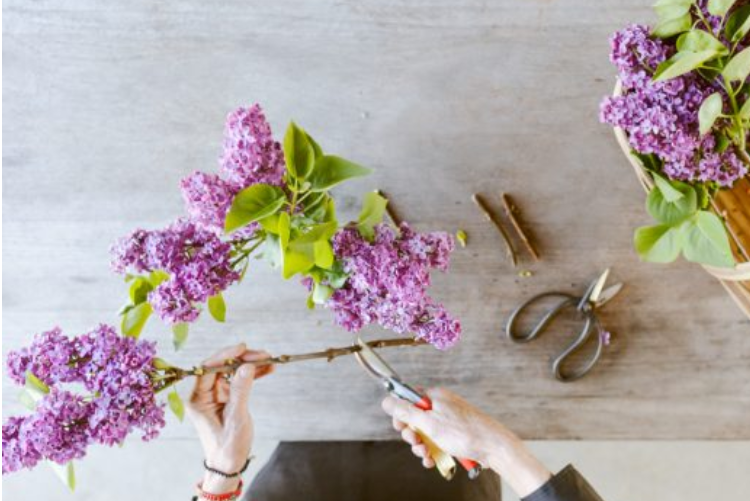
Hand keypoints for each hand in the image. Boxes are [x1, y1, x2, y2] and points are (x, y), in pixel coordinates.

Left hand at [187, 344, 272, 491]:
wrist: (228, 464)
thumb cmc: (227, 446)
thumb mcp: (236, 418)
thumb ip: (241, 391)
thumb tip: (246, 366)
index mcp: (197, 399)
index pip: (207, 369)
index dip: (225, 355)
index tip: (243, 348)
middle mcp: (203, 393)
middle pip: (221, 366)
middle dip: (242, 359)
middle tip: (263, 355)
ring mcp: (214, 394)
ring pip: (231, 371)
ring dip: (250, 365)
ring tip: (269, 360)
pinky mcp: (226, 397)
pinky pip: (238, 380)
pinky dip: (253, 375)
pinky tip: (268, 370)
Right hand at [382, 387, 506, 467]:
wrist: (493, 447)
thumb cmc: (465, 432)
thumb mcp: (429, 423)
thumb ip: (406, 412)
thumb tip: (386, 400)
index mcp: (435, 397)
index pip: (408, 400)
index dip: (401, 415)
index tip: (401, 427)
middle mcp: (441, 406)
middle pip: (415, 418)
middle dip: (412, 435)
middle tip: (417, 443)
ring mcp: (448, 420)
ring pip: (425, 432)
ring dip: (422, 446)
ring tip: (427, 455)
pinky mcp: (454, 433)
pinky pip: (437, 441)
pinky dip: (433, 451)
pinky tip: (433, 459)